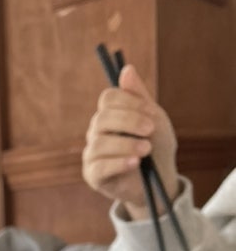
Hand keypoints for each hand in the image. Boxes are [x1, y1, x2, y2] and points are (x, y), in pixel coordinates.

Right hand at [82, 64, 178, 219]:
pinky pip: (99, 166)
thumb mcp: (154, 119)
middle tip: (150, 129)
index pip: (108, 99)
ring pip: (99, 143)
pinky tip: (135, 163)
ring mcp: (92, 154)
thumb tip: (127, 69)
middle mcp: (96, 133)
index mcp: (110, 116)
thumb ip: (139, 97)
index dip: (129, 102)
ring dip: (126, 144)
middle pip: (102, 118)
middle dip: (129, 121)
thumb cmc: (156, 148)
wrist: (159, 181)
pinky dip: (118, 163)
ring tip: (146, 150)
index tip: (152, 112)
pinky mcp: (93, 176)